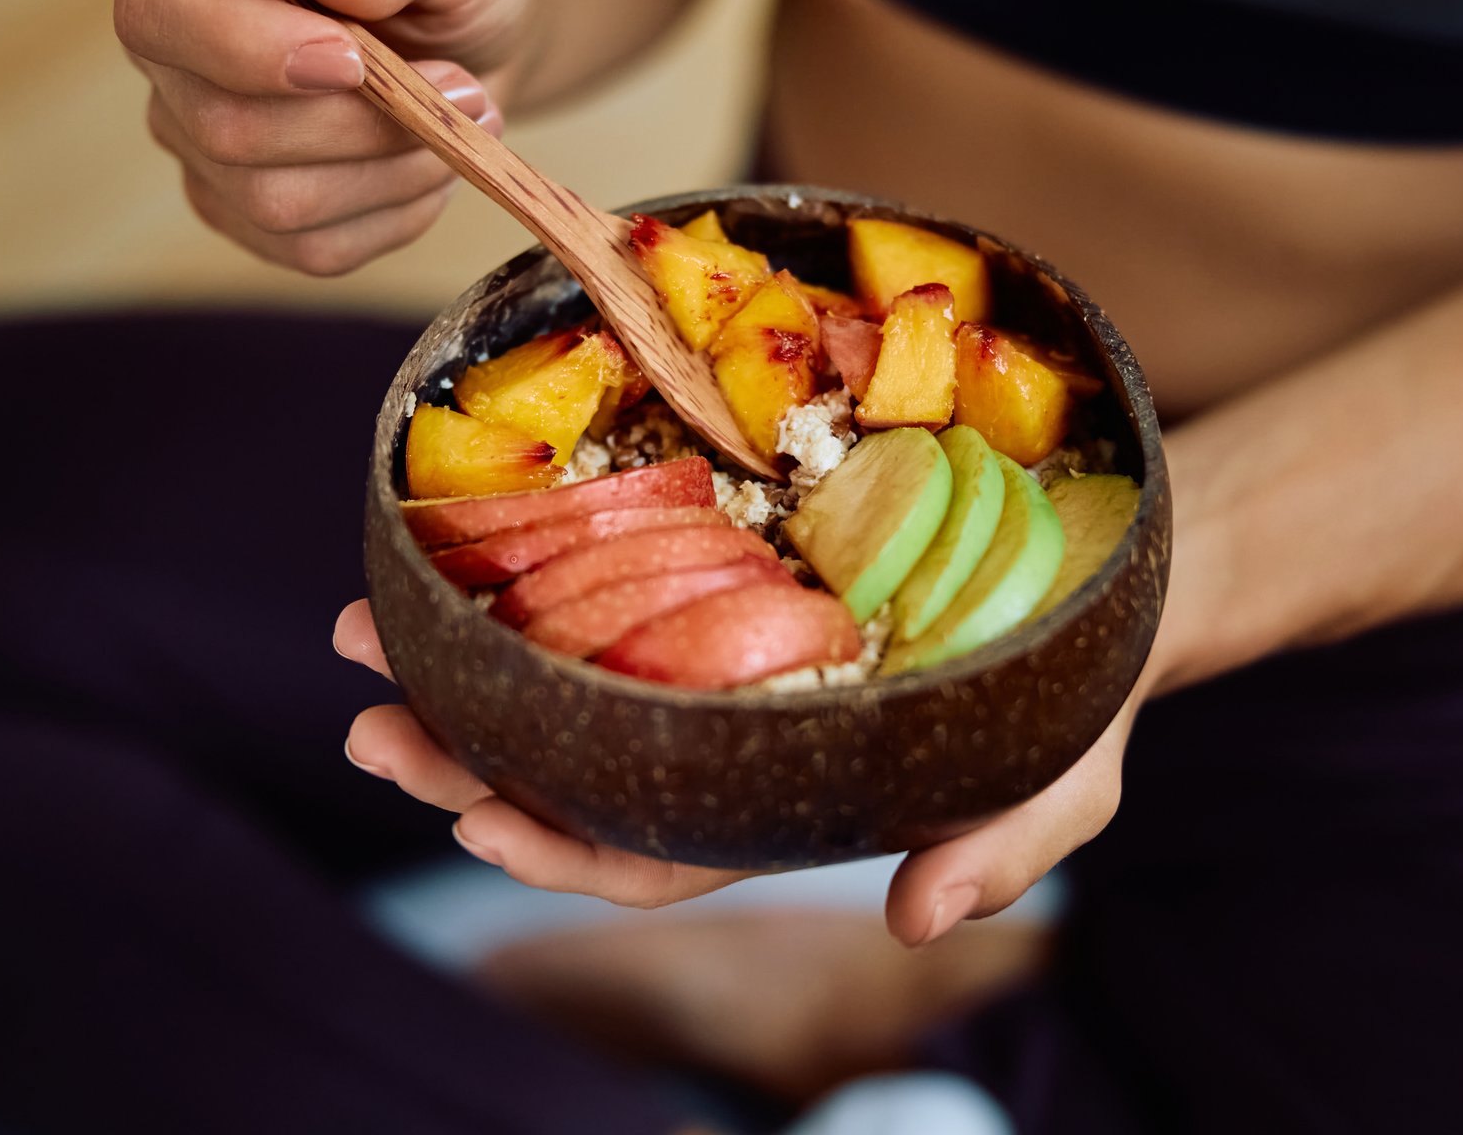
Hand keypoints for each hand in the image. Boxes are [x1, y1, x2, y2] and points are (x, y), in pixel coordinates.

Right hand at [111, 0, 535, 274]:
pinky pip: (315, 248)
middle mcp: (174, 60)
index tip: (351, 55)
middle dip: (357, 123)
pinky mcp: (248, 217)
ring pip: (275, 201)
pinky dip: (396, 212)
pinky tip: (429, 163)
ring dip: (391, 170)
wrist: (472, 43)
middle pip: (224, 127)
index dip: (241, 46)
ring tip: (461, 120)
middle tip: (461, 89)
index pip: (155, 11)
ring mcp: (201, 148)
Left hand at [332, 598, 1138, 942]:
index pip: (658, 851)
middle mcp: (731, 738)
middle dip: (464, 762)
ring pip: (564, 683)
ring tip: (363, 628)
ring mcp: (718, 655)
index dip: (563, 846)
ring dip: (460, 665)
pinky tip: (455, 542)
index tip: (476, 819)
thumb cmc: (1077, 689)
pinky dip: (525, 570)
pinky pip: (603, 580)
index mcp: (788, 800)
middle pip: (576, 774)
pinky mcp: (721, 568)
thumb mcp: (1064, 775)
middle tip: (369, 726)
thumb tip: (917, 919)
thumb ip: (1001, 847)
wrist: (1099, 569)